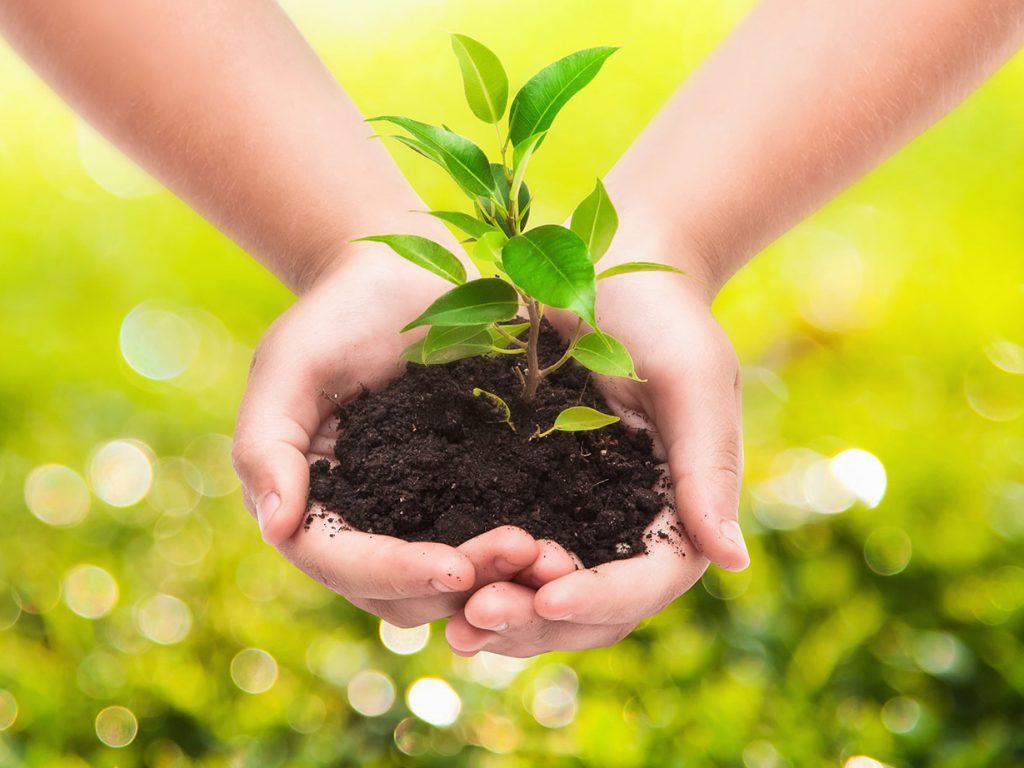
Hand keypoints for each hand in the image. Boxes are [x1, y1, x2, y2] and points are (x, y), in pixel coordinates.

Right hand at [231, 243, 540, 624]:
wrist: (399, 282)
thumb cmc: (336, 315)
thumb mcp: (290, 363)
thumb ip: (268, 443)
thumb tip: (276, 527)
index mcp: (311, 504)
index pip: (342, 563)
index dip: (394, 573)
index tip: (455, 568)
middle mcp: (361, 527)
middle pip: (400, 592)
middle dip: (459, 585)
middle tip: (522, 554)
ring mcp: (415, 519)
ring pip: (448, 585)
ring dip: (496, 582)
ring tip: (547, 556)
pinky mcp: (462, 501)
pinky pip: (485, 546)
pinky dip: (517, 559)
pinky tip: (558, 545)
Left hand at [446, 263, 746, 655]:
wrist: (605, 267)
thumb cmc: (661, 314)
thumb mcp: (692, 377)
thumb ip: (708, 466)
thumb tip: (735, 563)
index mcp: (678, 510)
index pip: (650, 579)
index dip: (602, 596)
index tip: (548, 594)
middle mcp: (629, 528)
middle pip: (594, 610)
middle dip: (539, 620)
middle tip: (479, 614)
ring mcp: (578, 520)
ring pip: (547, 600)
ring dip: (505, 617)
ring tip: (455, 622)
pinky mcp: (532, 501)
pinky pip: (508, 561)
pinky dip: (479, 581)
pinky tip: (439, 584)